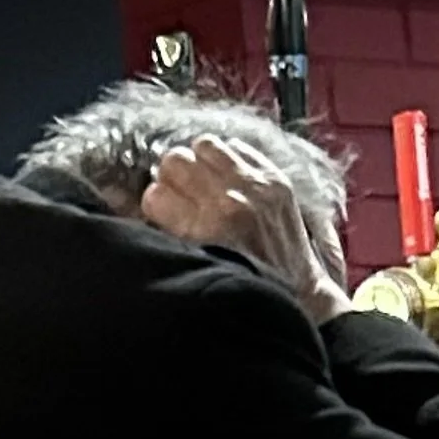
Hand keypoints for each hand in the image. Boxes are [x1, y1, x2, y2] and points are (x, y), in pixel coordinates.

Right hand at [142, 135, 351, 324]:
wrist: (300, 294)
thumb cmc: (243, 287)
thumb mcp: (198, 268)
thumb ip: (167, 234)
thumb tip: (139, 201)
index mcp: (202, 231)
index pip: (154, 194)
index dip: (157, 204)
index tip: (165, 213)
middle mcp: (227, 203)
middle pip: (175, 160)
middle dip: (173, 178)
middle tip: (183, 194)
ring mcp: (254, 187)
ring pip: (205, 145)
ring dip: (201, 162)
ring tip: (206, 182)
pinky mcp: (275, 179)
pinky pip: (237, 146)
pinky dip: (229, 159)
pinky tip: (230, 179)